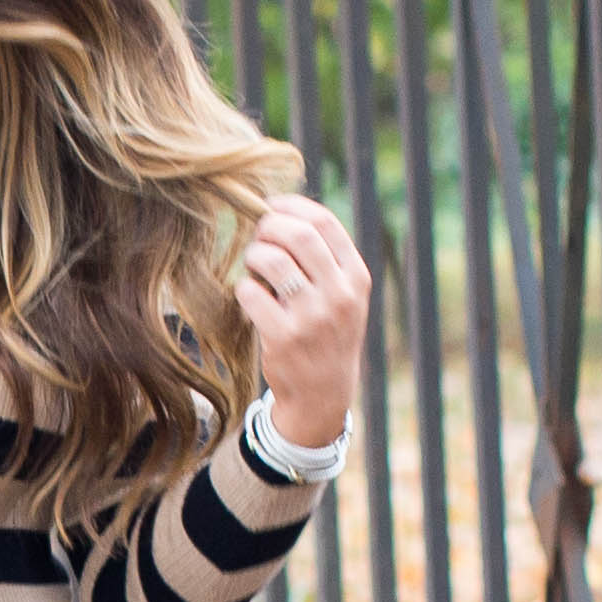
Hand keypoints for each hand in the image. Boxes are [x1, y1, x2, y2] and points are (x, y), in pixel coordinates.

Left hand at [230, 194, 372, 450]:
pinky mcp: (284, 338)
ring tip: (254, 266)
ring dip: (254, 255)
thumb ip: (324, 258)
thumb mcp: (343, 295)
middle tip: (258, 236)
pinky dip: (244, 288)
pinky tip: (251, 297)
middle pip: (298, 234)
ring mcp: (312, 318)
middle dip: (269, 227)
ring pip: (272, 260)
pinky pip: (250, 292)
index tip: (272, 206)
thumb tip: (281, 211)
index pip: (325, 223)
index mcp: (356, 278)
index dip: (292, 206)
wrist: (322, 394)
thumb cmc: (327, 334)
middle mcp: (339, 295)